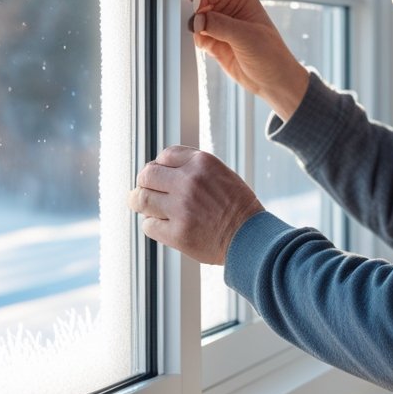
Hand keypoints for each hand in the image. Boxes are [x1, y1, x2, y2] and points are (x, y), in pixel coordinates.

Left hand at [128, 146, 263, 263]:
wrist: (251, 238)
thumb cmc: (238, 207)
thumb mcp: (222, 174)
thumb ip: (194, 169)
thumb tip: (162, 169)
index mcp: (202, 163)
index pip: (165, 155)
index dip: (160, 165)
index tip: (161, 176)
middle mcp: (189, 182)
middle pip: (147, 175)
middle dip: (145, 183)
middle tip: (148, 191)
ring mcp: (181, 208)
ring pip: (141, 199)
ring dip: (141, 203)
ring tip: (146, 208)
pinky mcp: (176, 233)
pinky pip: (148, 225)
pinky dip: (152, 225)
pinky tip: (163, 226)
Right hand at [191, 0, 309, 121]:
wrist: (273, 82)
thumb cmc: (271, 55)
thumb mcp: (247, 37)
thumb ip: (220, 25)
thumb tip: (197, 19)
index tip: (187, 5)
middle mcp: (228, 7)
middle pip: (198, 2)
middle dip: (191, 13)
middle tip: (191, 25)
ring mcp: (219, 25)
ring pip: (195, 20)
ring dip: (193, 28)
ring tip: (203, 38)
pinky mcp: (213, 41)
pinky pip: (196, 36)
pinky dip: (195, 41)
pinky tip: (206, 47)